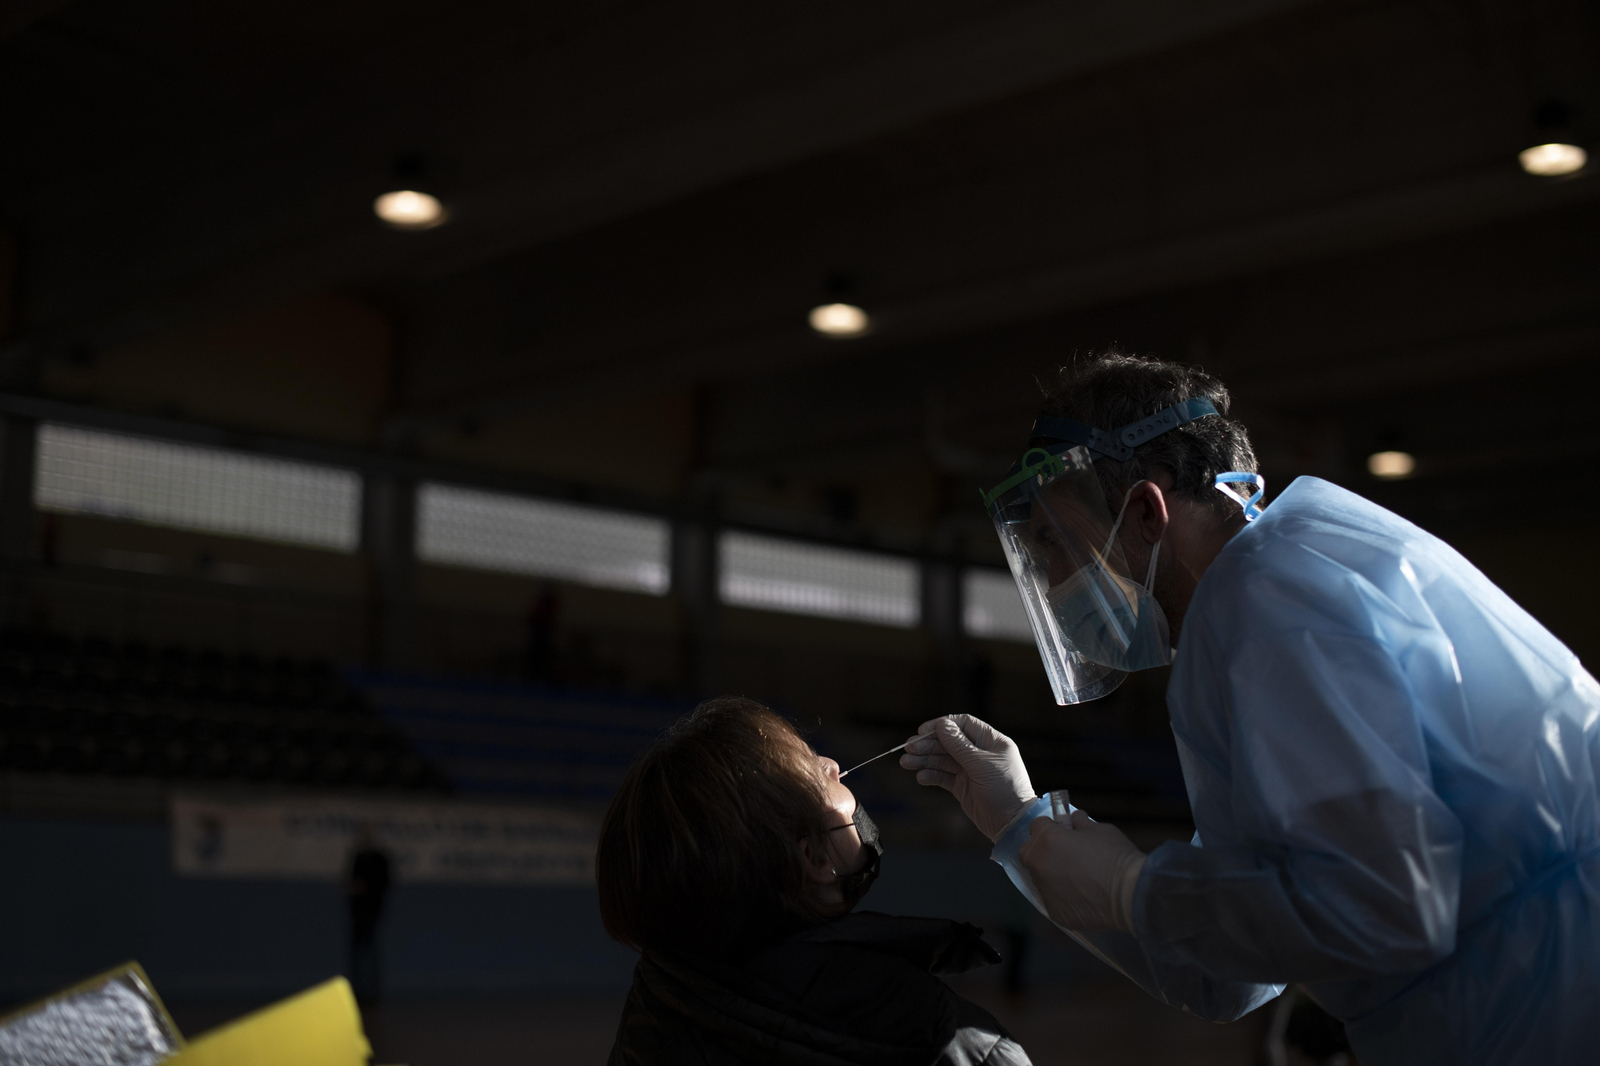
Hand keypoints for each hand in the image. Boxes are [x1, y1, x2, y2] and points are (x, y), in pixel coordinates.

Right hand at [899, 714, 1035, 840]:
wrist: (1012, 824)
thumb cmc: (1004, 789)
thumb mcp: (981, 765)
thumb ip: (959, 745)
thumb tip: (941, 725)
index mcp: (991, 742)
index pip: (964, 725)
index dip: (942, 725)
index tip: (923, 731)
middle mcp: (980, 753)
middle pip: (949, 742)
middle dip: (928, 745)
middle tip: (908, 749)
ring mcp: (970, 770)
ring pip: (943, 760)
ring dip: (924, 760)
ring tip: (906, 763)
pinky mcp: (962, 787)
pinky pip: (943, 777)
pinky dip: (931, 776)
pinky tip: (921, 777)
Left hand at [1018, 808, 1146, 931]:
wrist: (1130, 895)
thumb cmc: (1116, 856)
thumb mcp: (1099, 829)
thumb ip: (1081, 824)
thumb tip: (1074, 820)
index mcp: (1047, 839)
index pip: (1037, 826)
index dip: (1051, 826)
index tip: (1063, 831)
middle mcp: (1039, 864)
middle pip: (1029, 852)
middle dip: (1041, 849)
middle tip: (1064, 853)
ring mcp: (1045, 891)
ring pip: (1040, 878)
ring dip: (1052, 874)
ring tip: (1079, 878)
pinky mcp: (1054, 912)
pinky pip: (1053, 899)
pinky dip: (1063, 896)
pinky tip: (1084, 896)